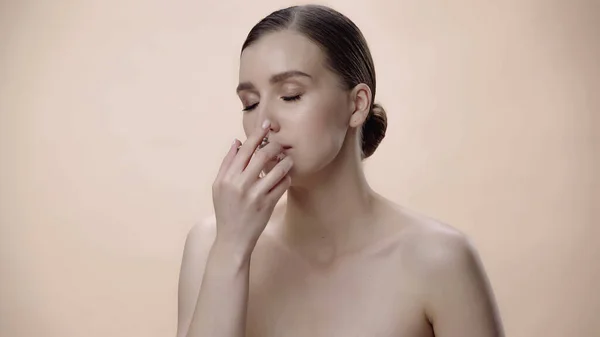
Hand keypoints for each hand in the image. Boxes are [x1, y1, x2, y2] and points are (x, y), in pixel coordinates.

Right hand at [211, 120, 292, 256]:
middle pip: (262, 155)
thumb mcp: (219, 187)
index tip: (267, 125)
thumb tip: (237, 142)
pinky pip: (282, 185)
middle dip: (275, 146)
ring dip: (285, 161)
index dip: (257, 135)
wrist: (232, 239)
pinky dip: (287, 178)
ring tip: (287, 160)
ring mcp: (255, 195)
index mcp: (227, 178)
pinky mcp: (267, 205)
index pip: (245, 149)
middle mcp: (240, 184)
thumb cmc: (226, 210)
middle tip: (281, 143)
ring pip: (276, 169)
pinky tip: (286, 177)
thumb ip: (227, 164)